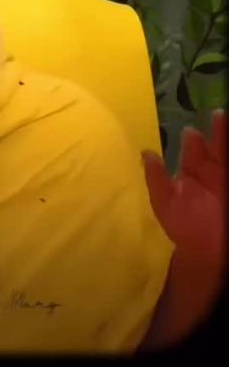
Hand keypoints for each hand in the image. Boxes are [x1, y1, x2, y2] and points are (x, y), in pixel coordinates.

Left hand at [141, 111, 225, 267]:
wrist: (207, 251)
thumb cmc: (184, 228)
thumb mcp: (165, 203)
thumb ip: (156, 179)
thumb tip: (145, 153)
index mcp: (192, 172)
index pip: (193, 150)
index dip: (192, 140)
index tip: (190, 130)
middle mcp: (211, 171)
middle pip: (216, 146)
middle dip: (217, 132)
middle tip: (219, 115)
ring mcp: (224, 177)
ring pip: (227, 151)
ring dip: (227, 137)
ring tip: (226, 120)